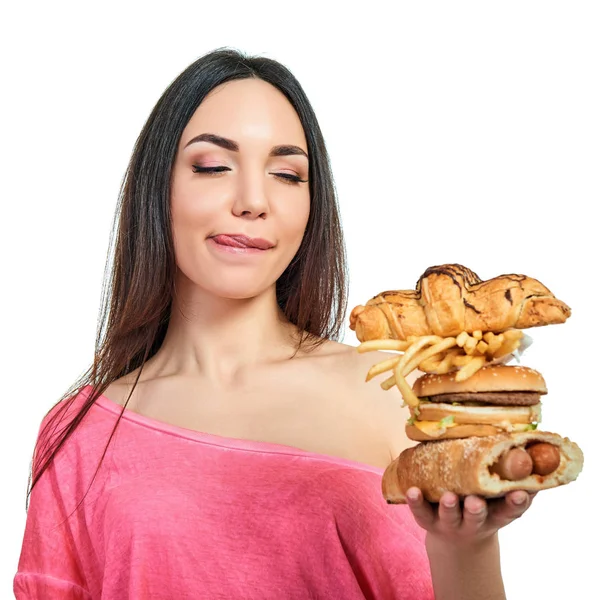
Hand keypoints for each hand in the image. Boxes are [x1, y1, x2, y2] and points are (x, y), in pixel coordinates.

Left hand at [405, 487, 535, 547]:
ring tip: (447, 496)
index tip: (520, 493)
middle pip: (475, 517)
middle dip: (476, 510)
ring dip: (448, 507)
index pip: (509, 511)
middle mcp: (473, 521)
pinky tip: (412, 490)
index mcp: (495, 515)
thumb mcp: (500, 500)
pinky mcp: (427, 519)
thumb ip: (517, 481)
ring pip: (449, 516)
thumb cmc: (484, 507)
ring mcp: (449, 522)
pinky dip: (416, 502)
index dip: (515, 503)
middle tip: (476, 501)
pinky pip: (420, 512)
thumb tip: (538, 453)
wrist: (456, 539)